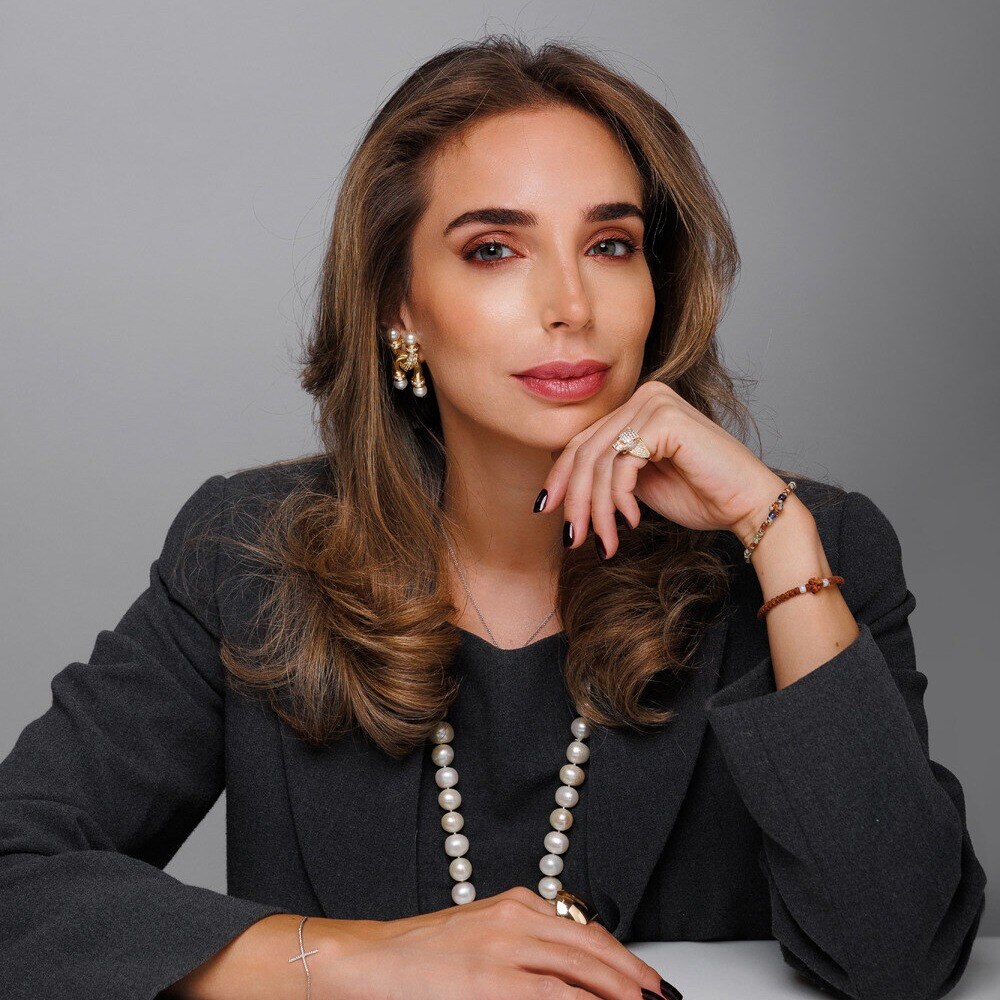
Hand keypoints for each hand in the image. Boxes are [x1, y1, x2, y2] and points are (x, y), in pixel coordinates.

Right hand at [315, 886, 673, 999]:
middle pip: (593, 950)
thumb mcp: (484, 937)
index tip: (648, 982)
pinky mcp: (491, 983)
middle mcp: (516, 919)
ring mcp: (505, 950)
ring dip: (619, 992)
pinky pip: (554, 996)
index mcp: (517, 904)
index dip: (626, 961)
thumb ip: (529, 948)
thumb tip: (576, 979)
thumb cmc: (422, 958)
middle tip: (662, 999)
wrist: (367, 962)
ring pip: (580, 972)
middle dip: (634, 979)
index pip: (589, 933)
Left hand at [538, 380, 786, 557]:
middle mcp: (645, 396)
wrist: (748, 505)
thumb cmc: (700, 495)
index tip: (546, 510)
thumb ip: (606, 474)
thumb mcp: (638, 484)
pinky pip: (622, 464)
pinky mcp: (665, 420)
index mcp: (638, 405)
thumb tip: (559, 484)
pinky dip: (619, 498)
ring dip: (597, 509)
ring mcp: (656, 403)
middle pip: (586, 451)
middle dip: (576, 501)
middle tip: (572, 538)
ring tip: (604, 540)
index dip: (561, 477)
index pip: (583, 440)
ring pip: (600, 462)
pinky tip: (632, 519)